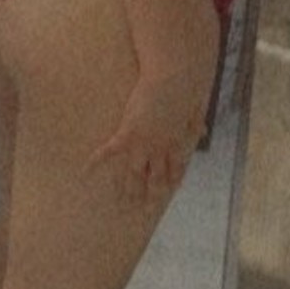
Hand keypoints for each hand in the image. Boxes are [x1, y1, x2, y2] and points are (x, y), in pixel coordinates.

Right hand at [86, 67, 206, 203]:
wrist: (175, 79)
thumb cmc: (186, 89)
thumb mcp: (195, 109)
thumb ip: (196, 122)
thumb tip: (203, 130)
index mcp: (178, 143)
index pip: (175, 169)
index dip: (171, 182)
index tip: (168, 192)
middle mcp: (161, 149)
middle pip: (155, 177)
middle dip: (149, 194)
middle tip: (143, 209)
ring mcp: (145, 143)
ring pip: (135, 172)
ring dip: (128, 188)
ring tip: (122, 201)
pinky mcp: (129, 133)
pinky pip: (110, 150)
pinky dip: (97, 160)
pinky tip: (86, 171)